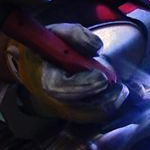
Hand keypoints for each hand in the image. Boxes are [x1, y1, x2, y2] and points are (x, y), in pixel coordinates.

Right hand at [6, 23, 127, 122]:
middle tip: (120, 90)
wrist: (29, 62)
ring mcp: (56, 107)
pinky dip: (102, 110)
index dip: (82, 85)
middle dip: (99, 101)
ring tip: (120, 94)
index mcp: (41, 74)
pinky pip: (85, 117)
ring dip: (104, 107)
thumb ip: (76, 35)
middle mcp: (47, 96)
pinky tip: (115, 99)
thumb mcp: (57, 32)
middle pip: (73, 108)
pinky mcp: (66, 112)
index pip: (60, 86)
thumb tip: (97, 48)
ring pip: (82, 116)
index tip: (102, 79)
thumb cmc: (45, 47)